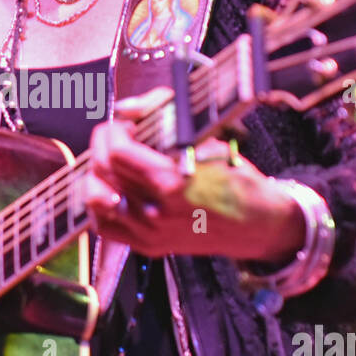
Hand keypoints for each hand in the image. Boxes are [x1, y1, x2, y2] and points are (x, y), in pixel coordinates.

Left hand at [84, 88, 305, 261]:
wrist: (258, 225)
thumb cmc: (238, 180)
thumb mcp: (208, 138)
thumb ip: (163, 117)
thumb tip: (127, 109)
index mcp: (173, 182)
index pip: (117, 152)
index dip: (113, 130)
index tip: (124, 122)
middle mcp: (156, 211)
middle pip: (103, 171)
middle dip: (103, 144)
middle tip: (116, 134)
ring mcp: (149, 232)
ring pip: (96, 199)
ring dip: (96, 174)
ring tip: (112, 161)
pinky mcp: (148, 246)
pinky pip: (104, 226)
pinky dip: (100, 205)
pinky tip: (113, 189)